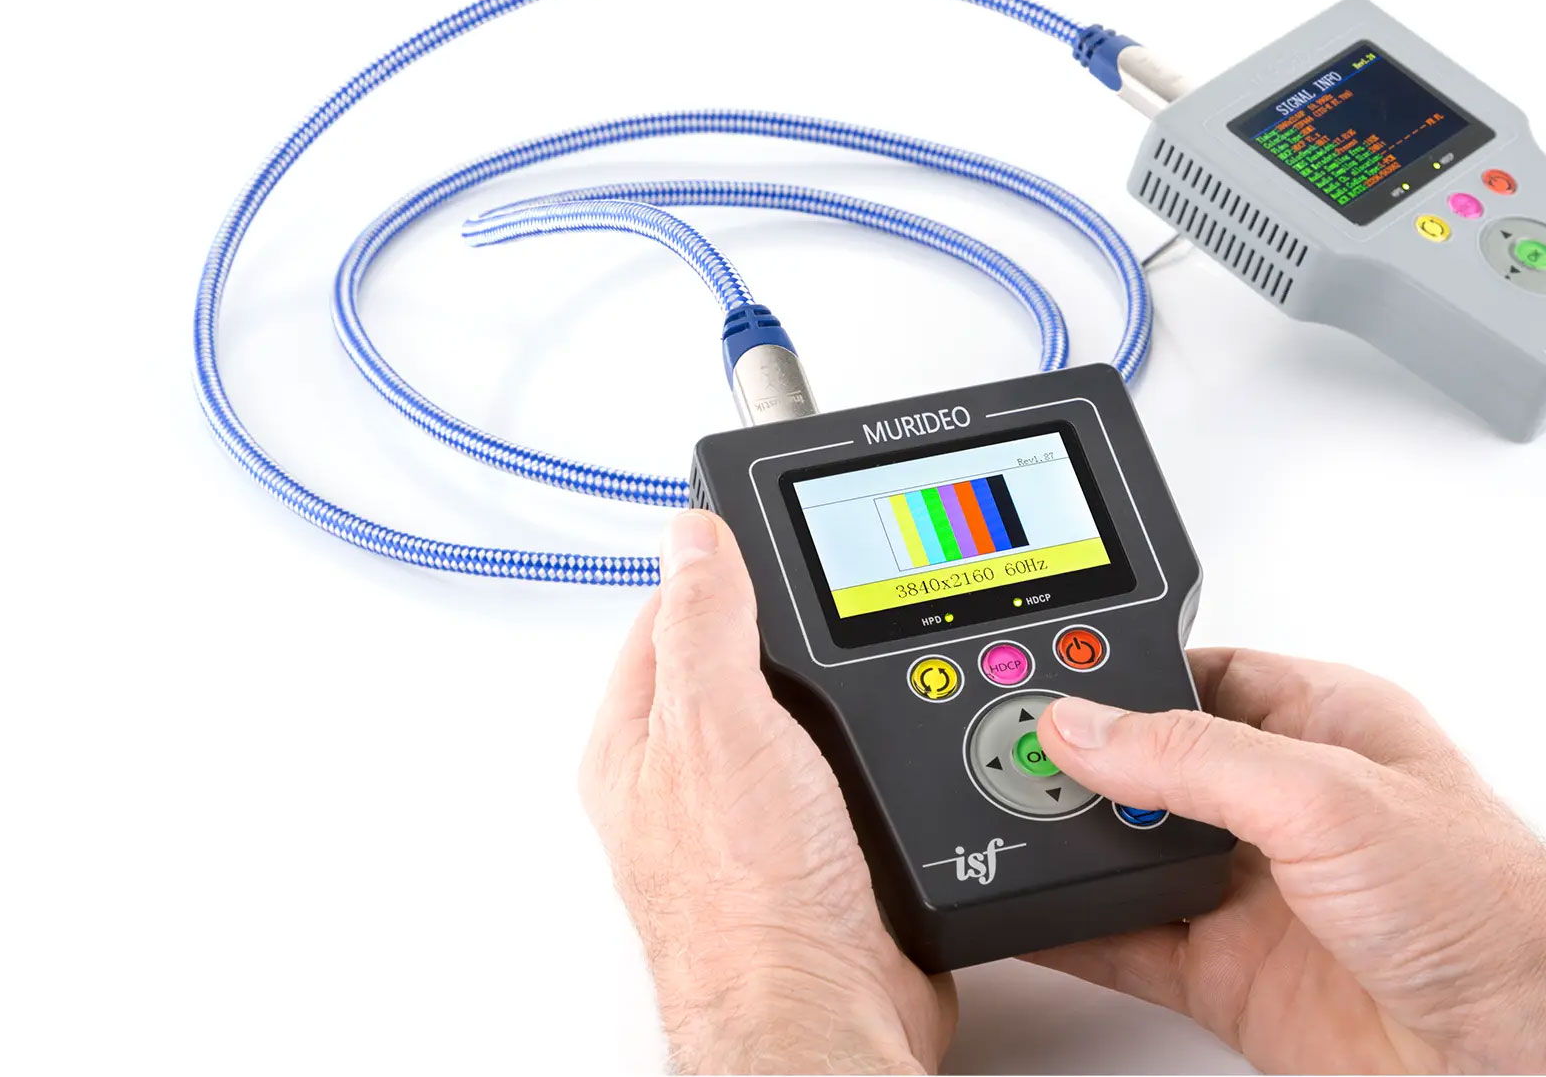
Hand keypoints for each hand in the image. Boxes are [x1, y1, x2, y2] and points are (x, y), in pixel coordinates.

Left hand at [581, 511, 953, 1074]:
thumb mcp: (718, 726)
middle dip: (795, 628)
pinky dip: (885, 745)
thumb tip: (693, 536)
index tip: (768, 531)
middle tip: (839, 588)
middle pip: (742, 660)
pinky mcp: (825, 849)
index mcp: (639, 743)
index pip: (669, 616)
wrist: (828, 1014)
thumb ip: (704, 624)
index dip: (720, 567)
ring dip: (849, 689)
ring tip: (878, 657)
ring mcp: (759, 817)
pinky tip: (907, 734)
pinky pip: (856, 768)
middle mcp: (690, 780)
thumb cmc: (751, 903)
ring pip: (806, 715)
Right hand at [1029, 649, 1545, 1073]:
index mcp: (1320, 721)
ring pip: (1133, 854)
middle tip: (1002, 758)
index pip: (1195, 676)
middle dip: (1081, 765)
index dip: (1120, 679)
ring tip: (995, 824)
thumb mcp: (1324, 796)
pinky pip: (1129, 942)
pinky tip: (1027, 912)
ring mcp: (1258, 891)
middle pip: (1152, 767)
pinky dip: (1071, 930)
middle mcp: (1285, 801)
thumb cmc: (1491, 908)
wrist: (1536, 1055)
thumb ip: (1192, 757)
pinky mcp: (1235, 975)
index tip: (1044, 685)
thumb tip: (1085, 723)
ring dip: (1070, 846)